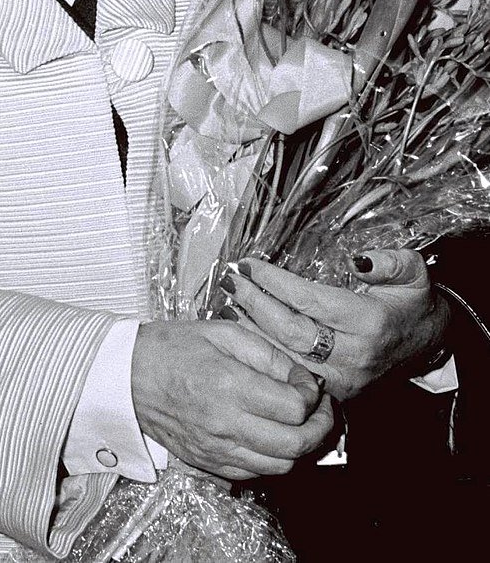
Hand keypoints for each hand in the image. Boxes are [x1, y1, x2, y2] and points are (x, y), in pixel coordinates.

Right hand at [132, 319, 333, 479]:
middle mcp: (225, 423)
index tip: (308, 384)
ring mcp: (216, 448)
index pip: (294, 407)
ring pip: (280, 466)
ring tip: (298, 425)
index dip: (312, 396)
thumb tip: (301, 377)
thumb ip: (266, 353)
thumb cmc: (169, 348)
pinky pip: (255, 474)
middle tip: (319, 410)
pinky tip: (269, 438)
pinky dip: (271, 460)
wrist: (125, 374)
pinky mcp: (208, 463)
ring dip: (299, 448)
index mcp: (229, 385)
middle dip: (319, 428)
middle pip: (295, 444)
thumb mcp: (220, 332)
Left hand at [220, 251, 449, 400]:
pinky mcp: (334, 390)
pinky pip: (289, 373)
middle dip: (254, 302)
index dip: (275, 282)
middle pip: (291, 330)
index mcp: (370, 323)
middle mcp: (355, 355)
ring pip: (285, 356)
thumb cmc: (410, 303)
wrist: (425, 343)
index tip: (248, 264)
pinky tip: (241, 331)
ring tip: (226, 303)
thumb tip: (359, 260)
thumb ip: (391, 261)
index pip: (311, 301)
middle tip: (229, 280)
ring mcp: (343, 378)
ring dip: (251, 329)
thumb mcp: (412, 273)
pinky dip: (261, 351)